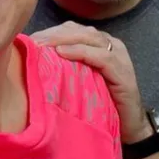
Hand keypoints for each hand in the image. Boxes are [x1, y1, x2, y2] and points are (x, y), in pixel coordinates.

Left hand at [31, 22, 151, 143]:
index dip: (49, 31)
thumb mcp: (77, 81)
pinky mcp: (124, 72)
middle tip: (32, 41)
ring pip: (89, 37)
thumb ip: (64, 67)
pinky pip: (101, 57)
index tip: (29, 39)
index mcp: (99, 44)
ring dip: (63, 39)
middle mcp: (111, 45)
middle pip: (78, 30)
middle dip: (53, 34)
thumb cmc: (99, 105)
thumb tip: (32, 60)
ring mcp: (120, 56)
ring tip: (42, 45)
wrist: (129, 129)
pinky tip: (62, 53)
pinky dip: (81, 52)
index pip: (71, 29)